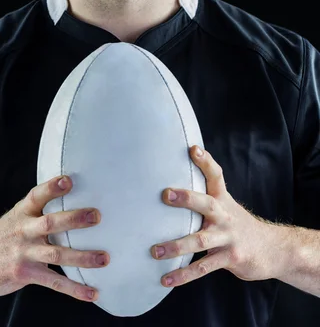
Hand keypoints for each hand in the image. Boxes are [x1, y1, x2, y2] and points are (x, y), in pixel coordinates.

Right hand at [0, 176, 108, 301]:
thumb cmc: (4, 235)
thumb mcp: (18, 215)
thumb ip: (39, 208)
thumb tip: (70, 190)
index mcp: (23, 212)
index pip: (38, 196)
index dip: (52, 187)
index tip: (68, 181)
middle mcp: (24, 230)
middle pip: (50, 223)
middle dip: (74, 219)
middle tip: (96, 216)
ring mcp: (25, 253)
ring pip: (56, 254)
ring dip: (82, 257)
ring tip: (103, 258)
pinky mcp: (26, 274)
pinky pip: (54, 282)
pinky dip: (74, 289)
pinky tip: (91, 292)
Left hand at [150, 145, 279, 287]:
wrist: (273, 249)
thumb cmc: (237, 224)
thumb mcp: (225, 205)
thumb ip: (204, 196)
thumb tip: (170, 185)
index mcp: (223, 199)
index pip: (216, 175)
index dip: (205, 161)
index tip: (193, 149)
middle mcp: (225, 215)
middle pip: (206, 204)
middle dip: (187, 198)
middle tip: (166, 194)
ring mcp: (228, 237)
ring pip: (200, 241)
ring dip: (176, 246)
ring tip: (155, 251)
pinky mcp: (230, 258)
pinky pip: (203, 268)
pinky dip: (183, 275)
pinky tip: (166, 279)